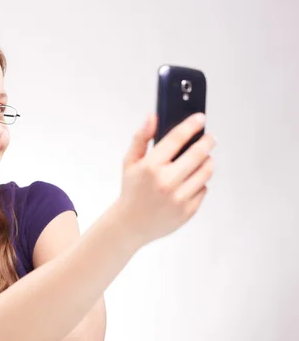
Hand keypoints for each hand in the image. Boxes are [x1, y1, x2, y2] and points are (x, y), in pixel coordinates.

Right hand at [118, 112, 215, 245]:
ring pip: (206, 171)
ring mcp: (179, 198)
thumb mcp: (130, 162)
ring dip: (207, 161)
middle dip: (207, 142)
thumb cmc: (132, 190)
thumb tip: (152, 116)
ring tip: (203, 159)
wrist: (131, 224)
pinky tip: (191, 181)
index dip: (191, 125)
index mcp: (150, 167)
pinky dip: (200, 182)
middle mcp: (166, 181)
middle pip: (198, 154)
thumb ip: (141, 138)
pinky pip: (204, 189)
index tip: (200, 118)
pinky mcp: (188, 211)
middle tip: (210, 138)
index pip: (176, 139)